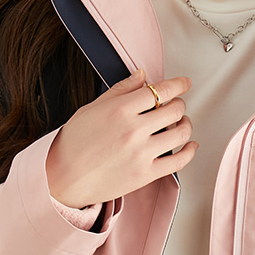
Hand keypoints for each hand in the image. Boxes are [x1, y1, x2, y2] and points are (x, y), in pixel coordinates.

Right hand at [46, 67, 196, 207]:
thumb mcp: (92, 108)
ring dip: (186, 124)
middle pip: (174, 109)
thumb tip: (142, 76)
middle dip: (180, 103)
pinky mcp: (146, 174)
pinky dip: (190, 151)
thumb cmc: (74, 144)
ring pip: (180, 133)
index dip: (178, 84)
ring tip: (181, 123)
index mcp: (120, 110)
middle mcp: (134, 130)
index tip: (184, 83)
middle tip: (177, 104)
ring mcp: (142, 153)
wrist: (63, 178)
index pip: (160, 90)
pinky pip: (179, 161)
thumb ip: (121, 90)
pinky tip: (190, 146)